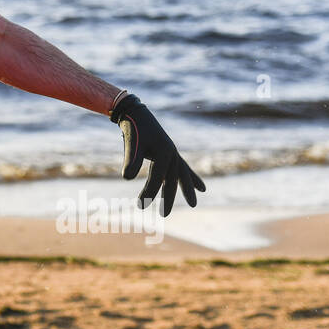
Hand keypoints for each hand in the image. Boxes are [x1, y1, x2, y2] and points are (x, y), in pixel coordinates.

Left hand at [110, 94, 205, 215]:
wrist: (135, 112)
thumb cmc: (133, 128)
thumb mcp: (131, 143)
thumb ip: (131, 160)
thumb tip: (126, 178)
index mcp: (164, 151)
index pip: (157, 177)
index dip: (149, 191)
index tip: (140, 205)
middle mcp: (172, 153)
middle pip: (172, 179)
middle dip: (168, 197)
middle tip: (164, 216)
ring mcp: (173, 153)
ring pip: (181, 174)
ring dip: (187, 189)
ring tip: (193, 204)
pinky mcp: (170, 153)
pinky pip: (183, 168)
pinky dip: (191, 178)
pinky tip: (202, 188)